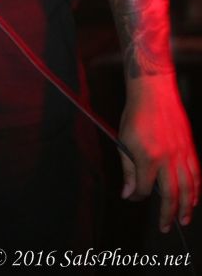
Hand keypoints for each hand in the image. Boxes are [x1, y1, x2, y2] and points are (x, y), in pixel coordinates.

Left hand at [118, 74, 199, 232]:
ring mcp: (181, 153)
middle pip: (171, 194)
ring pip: (189, 187)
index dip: (138, 196)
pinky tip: (194, 198)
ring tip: (184, 219)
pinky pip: (197, 173)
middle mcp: (167, 158)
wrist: (153, 92)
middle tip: (165, 227)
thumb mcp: (124, 140)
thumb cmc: (136, 114)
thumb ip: (128, 169)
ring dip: (187, 206)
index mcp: (148, 157)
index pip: (145, 188)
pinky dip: (197, 188)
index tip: (133, 197)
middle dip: (168, 214)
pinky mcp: (189, 147)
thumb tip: (128, 194)